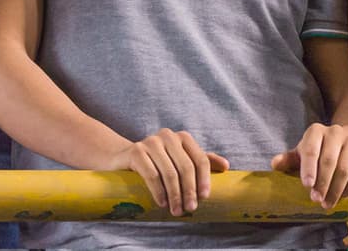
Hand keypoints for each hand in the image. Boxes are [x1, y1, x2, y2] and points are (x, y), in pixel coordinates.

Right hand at [108, 129, 228, 216]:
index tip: (205, 198)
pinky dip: (159, 191)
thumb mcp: (179, 160)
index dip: (204, 180)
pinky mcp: (135, 151)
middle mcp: (167, 136)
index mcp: (182, 138)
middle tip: (190, 209)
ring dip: (175, 195)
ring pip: (169, 172)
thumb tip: (225, 165)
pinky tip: (162, 202)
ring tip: (176, 210)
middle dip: (190, 191)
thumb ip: (200, 161)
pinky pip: (151, 174)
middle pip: (185, 167)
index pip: (200, 159)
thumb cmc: (157, 162)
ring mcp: (150, 142)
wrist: (122, 158)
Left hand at [272, 122, 347, 209]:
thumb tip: (274, 165)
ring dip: (336, 189)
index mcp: (315, 131)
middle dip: (322, 183)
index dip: (308, 169)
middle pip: (328, 161)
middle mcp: (335, 132)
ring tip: (327, 203)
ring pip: (345, 168)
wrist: (346, 140)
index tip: (306, 185)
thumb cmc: (319, 148)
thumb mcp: (303, 151)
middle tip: (316, 199)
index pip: (311, 150)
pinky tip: (342, 196)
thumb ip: (289, 158)